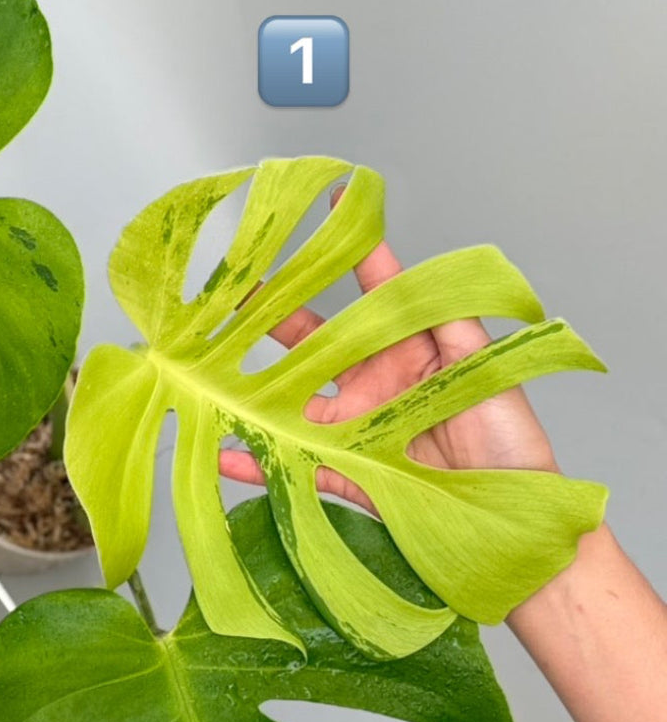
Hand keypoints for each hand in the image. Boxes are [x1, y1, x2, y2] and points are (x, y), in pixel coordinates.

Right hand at [218, 186, 560, 512]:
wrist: (510, 513)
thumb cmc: (509, 441)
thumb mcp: (486, 368)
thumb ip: (450, 321)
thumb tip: (417, 274)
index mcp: (411, 352)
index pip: (376, 293)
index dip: (353, 252)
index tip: (331, 207)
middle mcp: (375, 386)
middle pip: (315, 345)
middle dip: (275, 319)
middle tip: (236, 296)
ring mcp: (354, 431)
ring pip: (291, 405)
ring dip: (251, 391)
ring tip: (210, 375)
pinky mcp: (344, 476)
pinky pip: (293, 468)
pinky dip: (256, 465)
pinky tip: (223, 453)